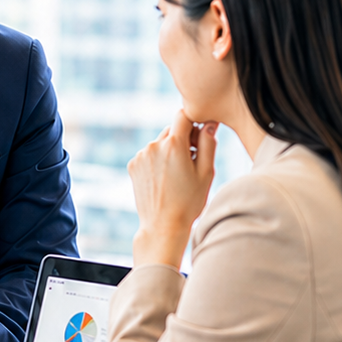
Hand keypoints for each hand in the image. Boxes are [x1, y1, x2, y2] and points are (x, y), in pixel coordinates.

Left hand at [128, 110, 217, 268]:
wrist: (163, 225)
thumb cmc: (189, 201)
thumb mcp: (206, 172)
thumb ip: (208, 143)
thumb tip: (209, 123)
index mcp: (173, 145)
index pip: (183, 116)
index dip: (194, 123)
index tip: (200, 138)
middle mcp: (153, 146)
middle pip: (172, 130)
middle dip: (183, 139)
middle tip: (192, 161)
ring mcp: (141, 156)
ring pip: (160, 143)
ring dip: (169, 151)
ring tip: (177, 175)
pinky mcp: (133, 165)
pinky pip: (149, 154)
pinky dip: (157, 160)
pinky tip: (164, 179)